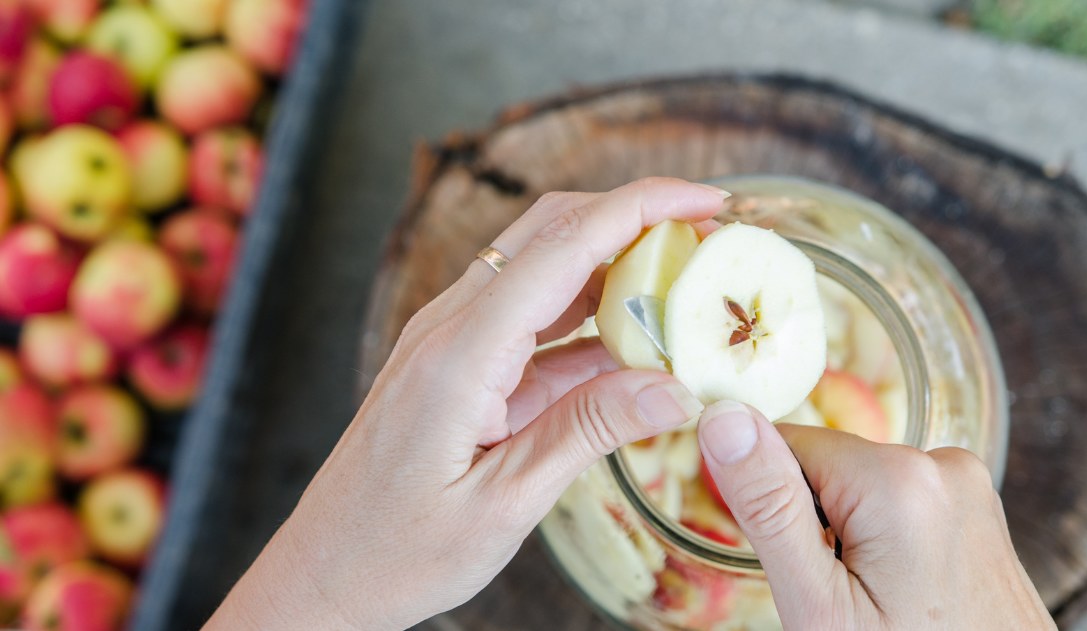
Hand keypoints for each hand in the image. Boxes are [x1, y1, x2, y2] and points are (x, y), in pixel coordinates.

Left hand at [203, 178, 725, 629]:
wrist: (323, 574)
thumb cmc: (398, 552)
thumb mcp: (504, 504)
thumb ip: (588, 433)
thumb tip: (677, 387)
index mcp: (460, 354)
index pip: (562, 247)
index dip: (641, 209)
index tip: (707, 198)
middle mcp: (450, 327)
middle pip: (551, 231)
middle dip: (635, 216)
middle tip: (710, 232)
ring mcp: (450, 340)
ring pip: (543, 268)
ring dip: (615, 264)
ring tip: (687, 284)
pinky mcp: (457, 363)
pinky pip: (532, 320)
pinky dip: (588, 318)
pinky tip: (635, 343)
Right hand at [697, 400, 1054, 629]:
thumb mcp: (818, 602)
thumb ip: (768, 504)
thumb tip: (723, 417)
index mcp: (897, 478)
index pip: (784, 445)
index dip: (773, 506)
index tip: (803, 567)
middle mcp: (943, 463)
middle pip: (827, 465)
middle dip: (817, 524)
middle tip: (844, 598)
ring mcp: (968, 484)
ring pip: (861, 486)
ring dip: (852, 535)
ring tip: (879, 602)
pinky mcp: (977, 506)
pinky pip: (899, 502)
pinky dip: (887, 541)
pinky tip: (904, 592)